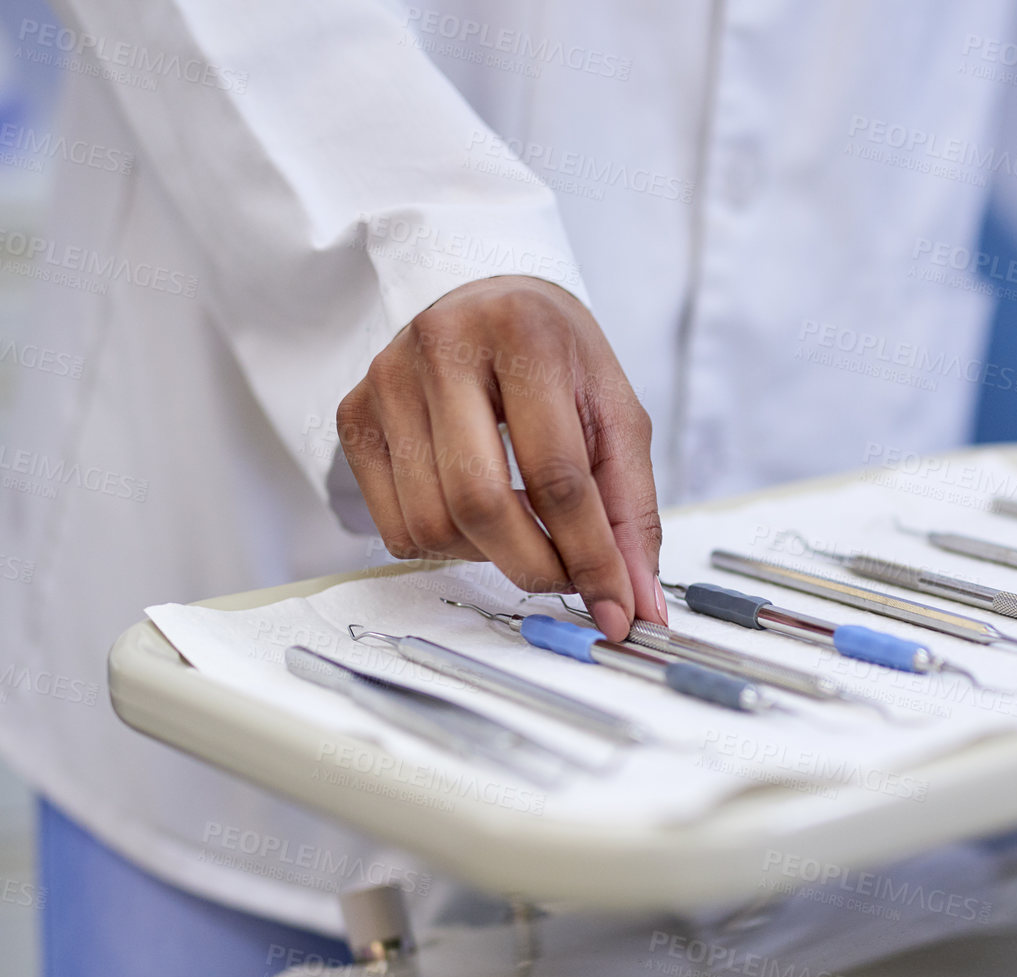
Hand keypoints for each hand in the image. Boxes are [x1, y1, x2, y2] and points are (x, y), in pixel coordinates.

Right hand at [337, 275, 663, 638]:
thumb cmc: (558, 360)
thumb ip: (632, 513)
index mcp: (522, 335)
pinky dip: (445, 545)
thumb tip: (636, 604)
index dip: (591, 558)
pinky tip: (474, 510)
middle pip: (481, 506)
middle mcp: (442, 348)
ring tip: (521, 523)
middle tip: (567, 578)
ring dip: (488, 556)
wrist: (489, 300)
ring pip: (433, 527)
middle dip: (535, 567)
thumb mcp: (616, 417)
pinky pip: (396, 528)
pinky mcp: (354, 417)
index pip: (556, 477)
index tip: (616, 610)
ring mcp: (386, 382)